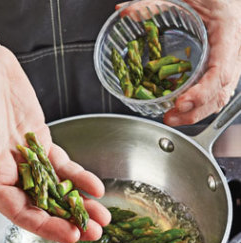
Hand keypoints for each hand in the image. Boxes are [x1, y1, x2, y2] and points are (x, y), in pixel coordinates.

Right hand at [0, 4, 109, 242]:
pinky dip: (80, 177)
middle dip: (70, 220)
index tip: (70, 234)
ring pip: (58, 189)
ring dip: (80, 204)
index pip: (20, 211)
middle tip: (95, 233)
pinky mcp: (42, 143)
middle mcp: (12, 172)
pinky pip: (63, 165)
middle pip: (44, 206)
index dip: (45, 225)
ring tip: (102, 217)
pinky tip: (95, 187)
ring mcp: (30, 159)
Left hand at [116, 0, 240, 125]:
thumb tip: (125, 12)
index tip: (181, 103)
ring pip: (219, 97)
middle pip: (220, 93)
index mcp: (229, 33)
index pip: (220, 72)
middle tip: (169, 118)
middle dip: (194, 112)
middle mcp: (234, 53)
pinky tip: (182, 110)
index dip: (201, 93)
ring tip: (172, 118)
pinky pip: (216, 92)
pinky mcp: (224, 69)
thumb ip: (156, 3)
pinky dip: (199, 105)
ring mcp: (231, 63)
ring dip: (195, 114)